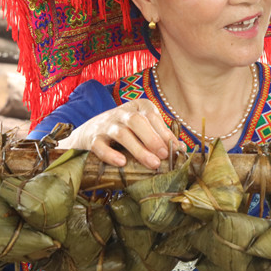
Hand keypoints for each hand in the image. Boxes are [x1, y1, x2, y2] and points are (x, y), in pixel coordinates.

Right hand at [57, 99, 185, 168]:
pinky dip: (110, 154)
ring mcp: (105, 125)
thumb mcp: (142, 129)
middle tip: (165, 156)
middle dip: (153, 139)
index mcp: (137, 107)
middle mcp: (121, 113)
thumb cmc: (124, 131)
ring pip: (122, 134)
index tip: (176, 148)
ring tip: (153, 163)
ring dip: (139, 149)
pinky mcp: (91, 138)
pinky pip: (100, 145)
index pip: (152, 116)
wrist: (88, 133)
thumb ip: (160, 136)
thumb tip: (181, 149)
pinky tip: (121, 163)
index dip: (165, 132)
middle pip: (137, 122)